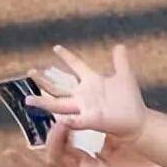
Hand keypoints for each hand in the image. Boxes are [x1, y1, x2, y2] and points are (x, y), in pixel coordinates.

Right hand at [23, 44, 146, 140]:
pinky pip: (76, 121)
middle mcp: (84, 95)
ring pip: (59, 105)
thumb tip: (120, 45)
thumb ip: (120, 61)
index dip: (67, 56)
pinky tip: (57, 120)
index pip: (76, 65)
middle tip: (29, 71)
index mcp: (92, 82)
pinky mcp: (92, 120)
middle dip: (43, 80)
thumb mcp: (125, 76)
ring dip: (44, 102)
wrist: (138, 121)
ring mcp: (86, 108)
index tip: (55, 47)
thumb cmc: (130, 101)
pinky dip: (68, 121)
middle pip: (59, 87)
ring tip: (28, 99)